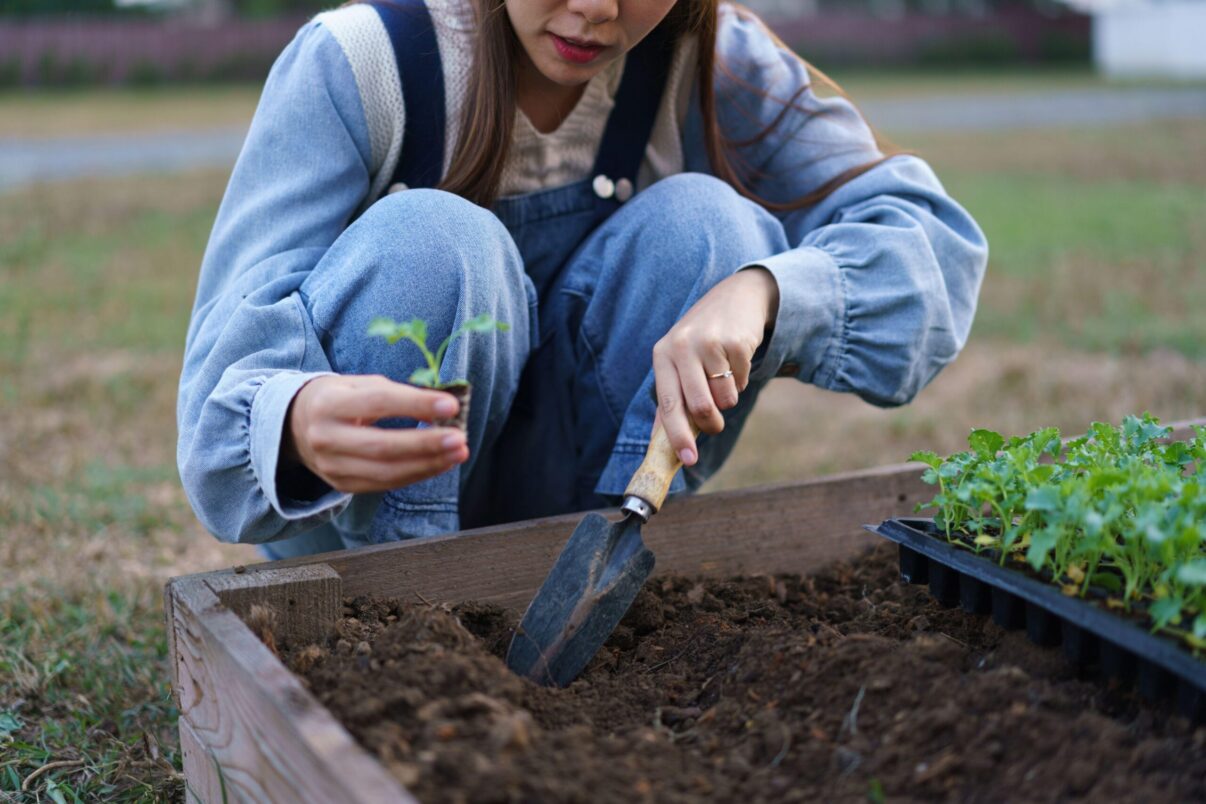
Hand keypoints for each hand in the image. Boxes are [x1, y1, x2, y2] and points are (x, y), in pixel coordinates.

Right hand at [282, 374, 468, 493]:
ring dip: (428, 464)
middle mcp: (325, 437)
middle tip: (460, 438)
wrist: (296, 425)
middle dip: (426, 444)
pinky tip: (439, 464)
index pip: (378, 403)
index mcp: (329, 402)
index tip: (451, 405)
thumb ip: (399, 394)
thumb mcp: (361, 385)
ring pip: (386, 472)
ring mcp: (330, 466)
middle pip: (382, 446)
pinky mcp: (341, 485)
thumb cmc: (340, 398)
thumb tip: (442, 409)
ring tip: (458, 453)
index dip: (416, 404)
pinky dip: (416, 475)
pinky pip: (385, 484)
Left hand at [651, 267, 778, 465]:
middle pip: (699, 407)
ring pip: (724, 399)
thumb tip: (661, 442)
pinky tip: (735, 360)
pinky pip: (742, 382)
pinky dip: (741, 380)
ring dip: (728, 398)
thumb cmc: (702, 340)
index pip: (667, 404)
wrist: (737, 297)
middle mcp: (682, 346)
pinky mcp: (736, 341)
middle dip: (711, 425)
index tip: (688, 460)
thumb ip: (671, 398)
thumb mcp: (678, 360)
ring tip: (723, 377)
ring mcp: (710, 342)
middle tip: (716, 425)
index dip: (677, 436)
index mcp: (662, 355)